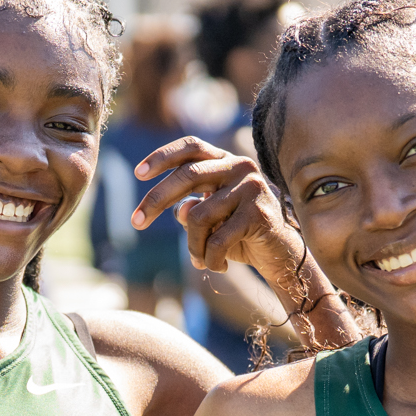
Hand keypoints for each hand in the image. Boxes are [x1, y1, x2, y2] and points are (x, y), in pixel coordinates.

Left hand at [130, 137, 302, 279]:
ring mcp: (251, 188)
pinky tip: (216, 267)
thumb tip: (180, 210)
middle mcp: (240, 167)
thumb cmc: (239, 234)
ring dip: (192, 245)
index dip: (162, 156)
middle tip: (136, 222)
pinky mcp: (258, 214)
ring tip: (199, 260)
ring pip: (199, 216)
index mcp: (226, 161)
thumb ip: (191, 209)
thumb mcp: (209, 220)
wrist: (280, 255)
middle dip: (156, 200)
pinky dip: (210, 259)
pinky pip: (218, 240)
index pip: (191, 147)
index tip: (137, 173)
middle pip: (188, 176)